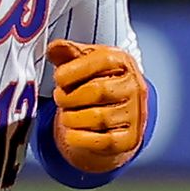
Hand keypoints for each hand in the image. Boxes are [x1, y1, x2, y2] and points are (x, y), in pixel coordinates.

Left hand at [44, 39, 148, 174]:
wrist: (115, 119)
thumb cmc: (97, 85)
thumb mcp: (84, 64)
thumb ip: (68, 54)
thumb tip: (54, 48)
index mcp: (123, 63)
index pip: (102, 60)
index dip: (74, 69)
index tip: (59, 77)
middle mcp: (134, 87)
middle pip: (98, 91)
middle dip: (69, 96)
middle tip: (59, 98)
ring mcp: (134, 115)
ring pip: (97, 118)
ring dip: (71, 118)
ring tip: (67, 114)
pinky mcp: (128, 140)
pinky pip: (100, 142)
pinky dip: (78, 138)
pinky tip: (72, 132)